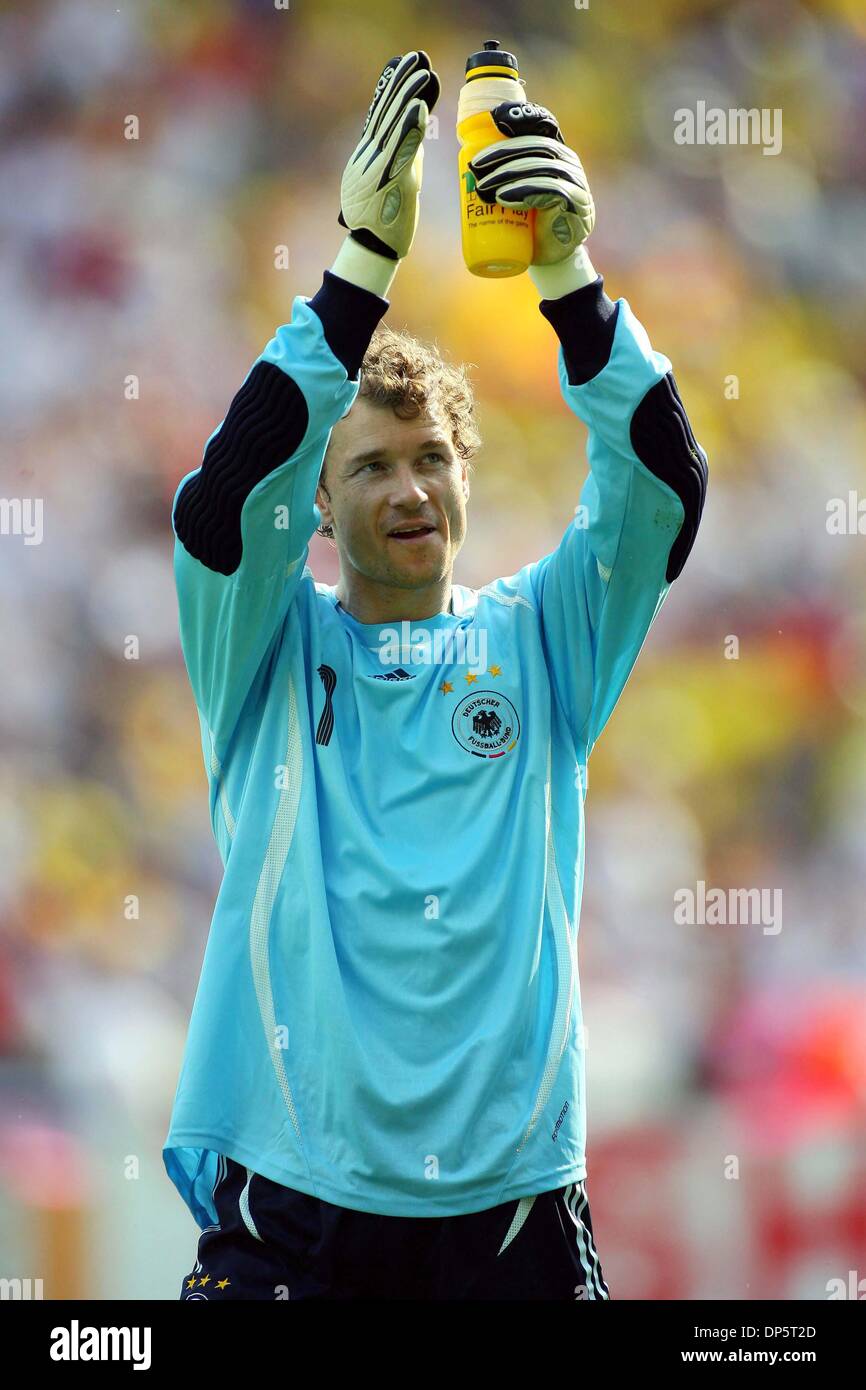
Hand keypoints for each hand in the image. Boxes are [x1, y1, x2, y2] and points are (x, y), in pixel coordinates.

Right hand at [338, 50, 440, 261]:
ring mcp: (378, 169)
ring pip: (393, 125)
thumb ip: (404, 150)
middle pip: (386, 112)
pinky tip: (418, 107)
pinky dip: (409, 128)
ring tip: (422, 71)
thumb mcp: (396, 176)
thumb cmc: (385, 216)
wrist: (372, 249)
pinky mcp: (390, 183)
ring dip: (408, 96)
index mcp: (370, 154)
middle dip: (401, 83)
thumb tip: (416, 124)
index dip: (391, 86)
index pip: (381, 113)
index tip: (403, 62)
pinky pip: (400, 151)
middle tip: (416, 56)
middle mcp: (370, 157)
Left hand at [468, 102, 594, 265]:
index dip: (520, 118)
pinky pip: (551, 190)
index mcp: (554, 152)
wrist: (550, 257)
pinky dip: (526, 191)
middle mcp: (568, 162)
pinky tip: (506, 197)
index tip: (494, 119)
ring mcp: (575, 182)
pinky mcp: (576, 205)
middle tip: (476, 167)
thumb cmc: (530, 223)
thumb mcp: (516, 193)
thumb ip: (504, 175)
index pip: (540, 127)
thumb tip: (468, 166)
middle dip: (502, 153)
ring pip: (542, 167)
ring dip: (509, 174)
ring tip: (483, 188)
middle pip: (536, 146)